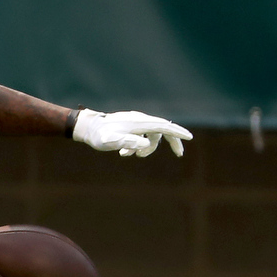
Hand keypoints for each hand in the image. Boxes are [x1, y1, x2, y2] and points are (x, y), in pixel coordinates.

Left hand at [72, 109, 191, 157]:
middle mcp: (139, 119)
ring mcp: (135, 121)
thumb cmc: (98, 136)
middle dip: (171, 141)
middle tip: (179, 154)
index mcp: (139, 123)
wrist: (87, 128)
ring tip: (126, 156)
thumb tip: (145, 143)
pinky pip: (142, 134)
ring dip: (145, 148)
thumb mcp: (110, 141)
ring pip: (151, 134)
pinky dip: (137, 145)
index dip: (177, 132)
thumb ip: (127, 142)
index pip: (163, 126)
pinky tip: (124, 154)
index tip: (189, 137)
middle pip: (163, 129)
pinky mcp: (130, 124)